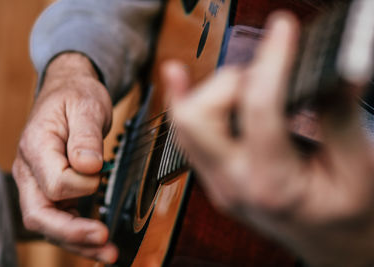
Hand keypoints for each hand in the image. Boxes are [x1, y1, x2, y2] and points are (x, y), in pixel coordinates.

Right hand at [12, 53, 117, 262]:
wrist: (69, 92)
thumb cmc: (76, 96)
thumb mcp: (86, 106)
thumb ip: (85, 137)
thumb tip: (89, 168)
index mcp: (36, 146)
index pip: (54, 183)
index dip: (82, 184)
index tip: (101, 171)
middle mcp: (31, 170)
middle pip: (40, 214)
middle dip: (72, 232)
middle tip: (103, 240)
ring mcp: (39, 182)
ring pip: (49, 223)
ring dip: (77, 242)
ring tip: (108, 254)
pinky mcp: (53, 189)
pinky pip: (60, 217)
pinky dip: (78, 233)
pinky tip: (98, 242)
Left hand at [163, 12, 373, 266]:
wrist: (331, 244)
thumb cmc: (345, 215)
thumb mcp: (358, 168)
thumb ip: (340, 115)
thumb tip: (337, 67)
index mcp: (274, 186)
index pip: (260, 111)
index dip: (272, 61)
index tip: (283, 29)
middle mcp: (233, 184)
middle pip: (199, 118)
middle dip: (230, 82)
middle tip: (266, 75)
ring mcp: (217, 182)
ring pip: (185, 123)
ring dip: (211, 90)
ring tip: (249, 82)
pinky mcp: (214, 175)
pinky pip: (186, 134)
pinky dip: (183, 101)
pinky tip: (178, 77)